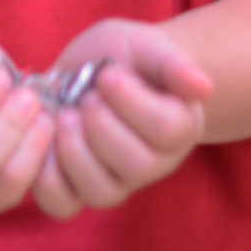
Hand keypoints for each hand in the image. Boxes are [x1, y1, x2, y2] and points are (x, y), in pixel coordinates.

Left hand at [30, 20, 209, 219]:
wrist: (90, 67)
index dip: (130, 100)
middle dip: (102, 124)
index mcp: (180, 127)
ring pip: (102, 193)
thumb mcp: (147, 46)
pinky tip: (47, 136)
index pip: (166, 130)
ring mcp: (116, 181)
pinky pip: (62, 205)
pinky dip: (46, 176)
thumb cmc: (125, 57)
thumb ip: (173, 64)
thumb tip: (204, 87)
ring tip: (66, 116)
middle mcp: (153, 163)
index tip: (108, 72)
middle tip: (87, 95)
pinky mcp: (77, 190)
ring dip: (76, 151)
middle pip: (137, 166)